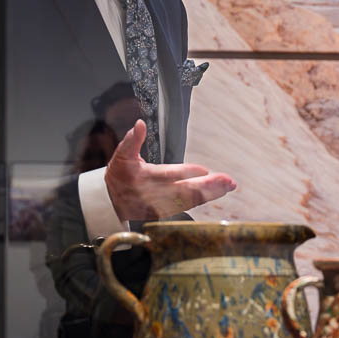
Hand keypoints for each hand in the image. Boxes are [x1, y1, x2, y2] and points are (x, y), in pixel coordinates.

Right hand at [105, 120, 236, 221]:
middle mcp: (154, 193)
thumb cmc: (119, 177)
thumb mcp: (122, 156)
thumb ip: (132, 140)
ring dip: (211, 193)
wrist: (110, 204)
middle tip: (227, 181)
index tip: (204, 170)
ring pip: (189, 200)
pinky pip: (188, 206)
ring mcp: (161, 205)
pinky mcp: (166, 213)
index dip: (186, 173)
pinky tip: (218, 193)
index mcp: (144, 177)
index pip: (168, 175)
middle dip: (207, 186)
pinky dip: (204, 200)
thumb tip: (140, 124)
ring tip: (228, 185)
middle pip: (184, 191)